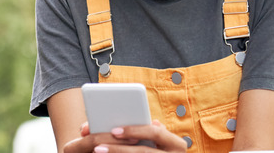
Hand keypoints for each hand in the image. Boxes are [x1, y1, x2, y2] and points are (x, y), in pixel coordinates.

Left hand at [70, 120, 186, 152]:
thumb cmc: (159, 148)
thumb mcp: (159, 139)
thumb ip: (148, 130)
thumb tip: (143, 123)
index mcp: (176, 144)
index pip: (155, 132)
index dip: (135, 130)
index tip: (114, 131)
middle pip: (143, 152)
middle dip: (119, 149)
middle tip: (98, 146)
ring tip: (99, 152)